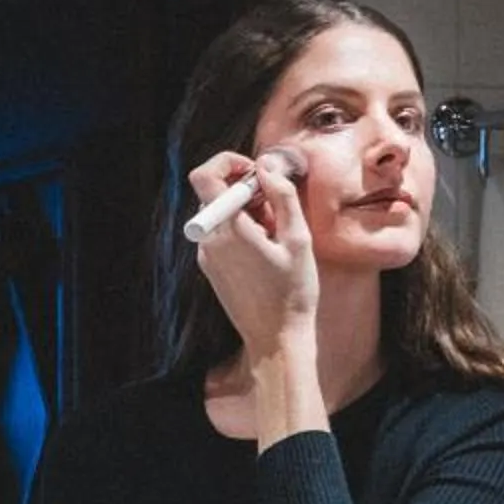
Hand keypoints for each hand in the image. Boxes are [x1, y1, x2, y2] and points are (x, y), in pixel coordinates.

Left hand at [186, 146, 316, 362]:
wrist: (276, 339)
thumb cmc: (292, 292)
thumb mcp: (298, 239)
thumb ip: (282, 196)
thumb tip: (267, 166)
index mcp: (229, 228)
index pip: (205, 175)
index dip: (227, 163)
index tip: (254, 172)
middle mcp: (210, 240)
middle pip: (214, 194)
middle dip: (244, 190)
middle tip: (276, 207)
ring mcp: (207, 256)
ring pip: (218, 215)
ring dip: (244, 212)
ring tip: (275, 235)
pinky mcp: (211, 269)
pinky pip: (220, 236)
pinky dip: (240, 231)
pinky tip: (266, 252)